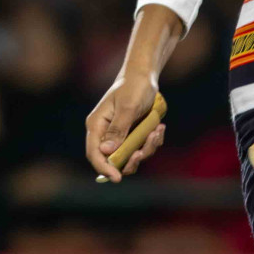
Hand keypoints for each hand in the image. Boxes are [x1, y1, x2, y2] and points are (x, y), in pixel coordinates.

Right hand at [85, 68, 165, 182]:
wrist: (144, 76)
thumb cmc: (134, 87)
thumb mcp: (127, 107)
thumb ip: (118, 129)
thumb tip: (106, 152)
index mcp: (97, 125)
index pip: (94, 153)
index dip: (104, 168)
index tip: (117, 178)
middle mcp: (106, 134)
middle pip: (113, 160)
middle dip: (131, 159)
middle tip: (143, 150)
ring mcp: (120, 136)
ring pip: (131, 156)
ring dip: (146, 148)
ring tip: (157, 130)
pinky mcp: (132, 135)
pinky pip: (142, 149)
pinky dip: (152, 142)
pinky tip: (159, 128)